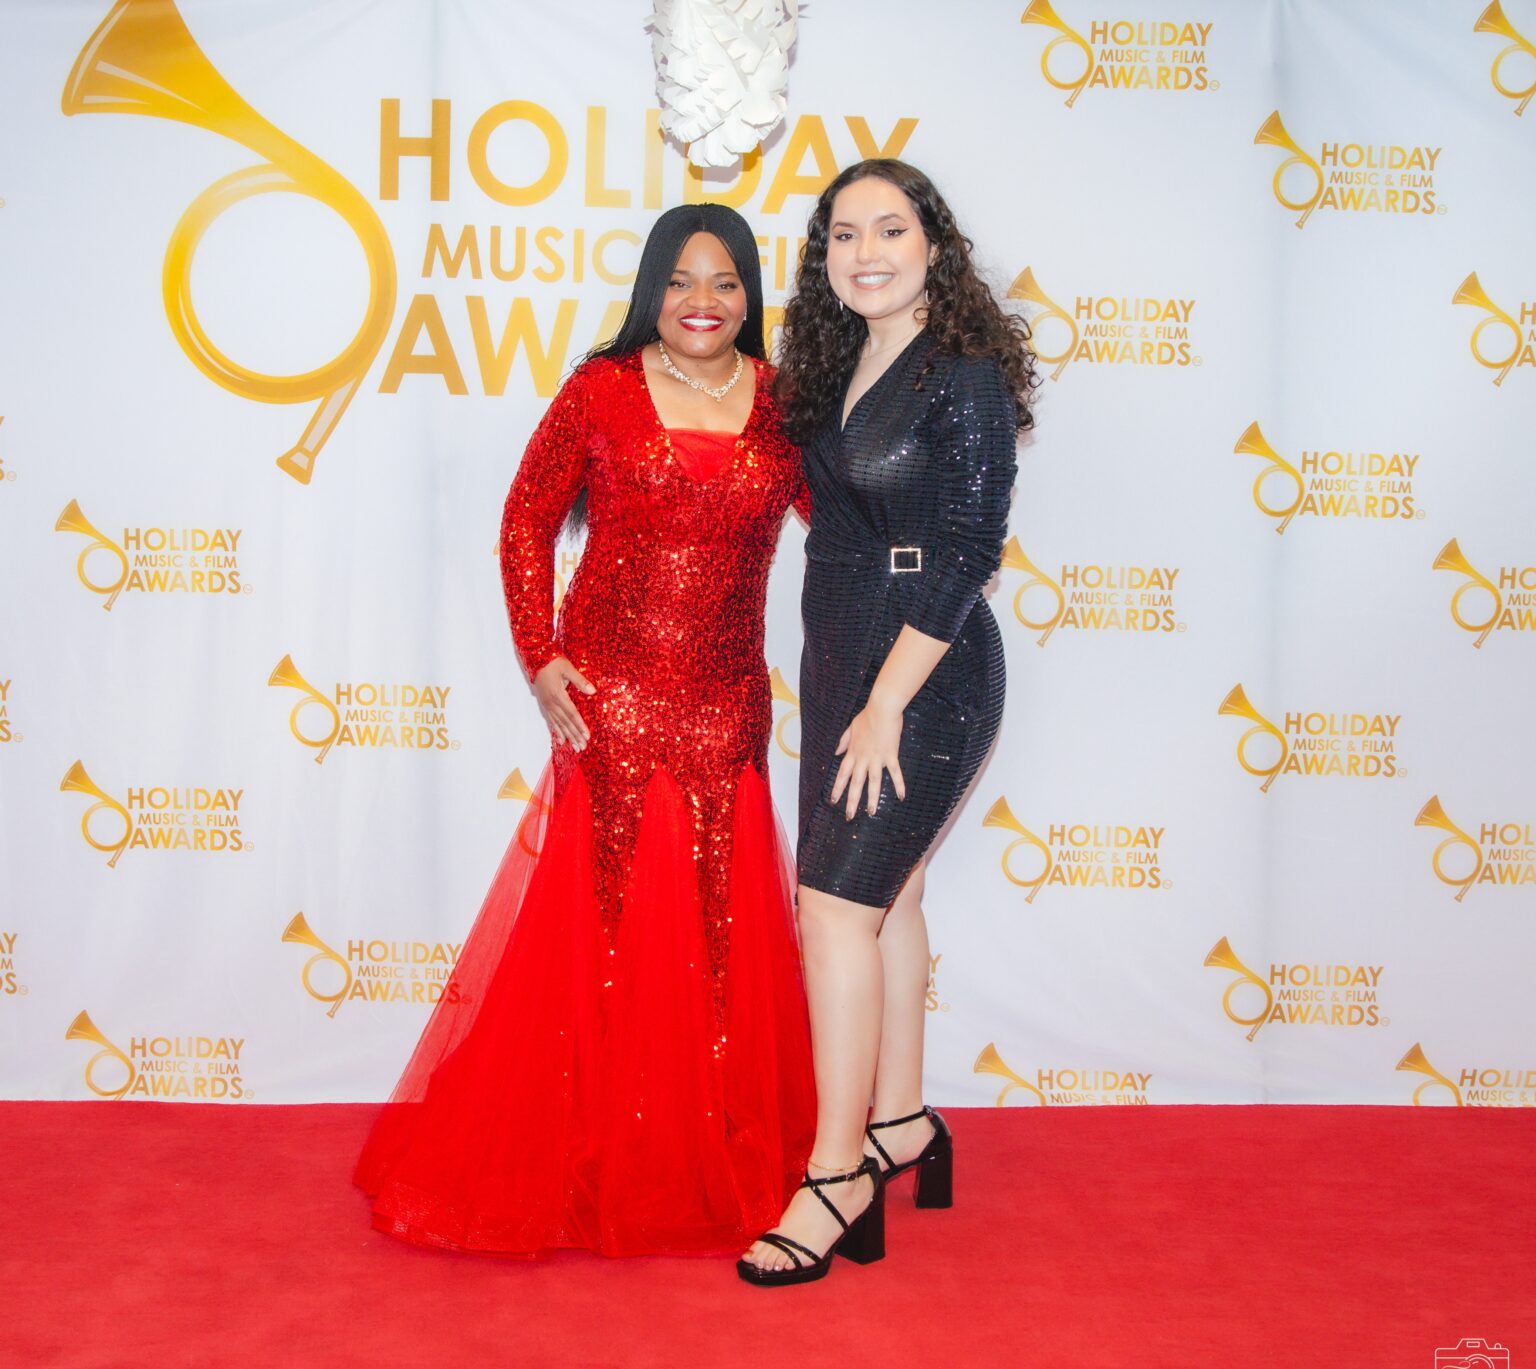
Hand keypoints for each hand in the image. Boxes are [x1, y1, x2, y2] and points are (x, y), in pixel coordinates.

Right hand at [532, 657, 594, 749]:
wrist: (536, 661)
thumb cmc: (553, 663)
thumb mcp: (567, 668)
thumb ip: (580, 680)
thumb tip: (593, 691)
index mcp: (558, 695)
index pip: (572, 714)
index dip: (580, 726)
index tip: (587, 736)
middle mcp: (551, 703)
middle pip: (566, 723)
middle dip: (575, 736)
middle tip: (583, 747)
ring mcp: (547, 705)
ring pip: (559, 724)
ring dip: (568, 737)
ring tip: (575, 747)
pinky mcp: (545, 705)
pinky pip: (551, 721)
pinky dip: (557, 731)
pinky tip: (561, 740)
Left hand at [829, 695, 906, 819]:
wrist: (882, 708)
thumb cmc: (867, 716)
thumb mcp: (850, 728)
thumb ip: (844, 741)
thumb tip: (835, 751)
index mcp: (853, 752)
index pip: (842, 774)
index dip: (837, 788)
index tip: (833, 801)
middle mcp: (863, 758)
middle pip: (855, 783)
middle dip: (851, 801)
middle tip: (849, 816)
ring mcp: (877, 758)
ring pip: (873, 782)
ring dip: (872, 799)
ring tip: (871, 813)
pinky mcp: (890, 755)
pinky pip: (895, 773)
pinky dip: (899, 785)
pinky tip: (901, 797)